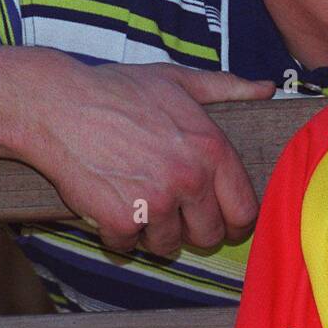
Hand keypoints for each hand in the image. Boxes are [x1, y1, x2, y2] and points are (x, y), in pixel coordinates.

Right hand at [7, 53, 274, 255]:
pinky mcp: (120, 220)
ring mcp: (156, 203)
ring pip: (169, 245)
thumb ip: (229, 88)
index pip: (245, 210)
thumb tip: (267, 88)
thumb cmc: (119, 91)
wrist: (60, 106)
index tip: (223, 221)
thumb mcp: (179, 81)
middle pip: (210, 235)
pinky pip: (128, 247)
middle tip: (174, 213)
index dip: (235, 222)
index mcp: (212, 150)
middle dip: (194, 230)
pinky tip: (109, 205)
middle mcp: (190, 179)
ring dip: (154, 233)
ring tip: (138, 203)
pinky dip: (118, 234)